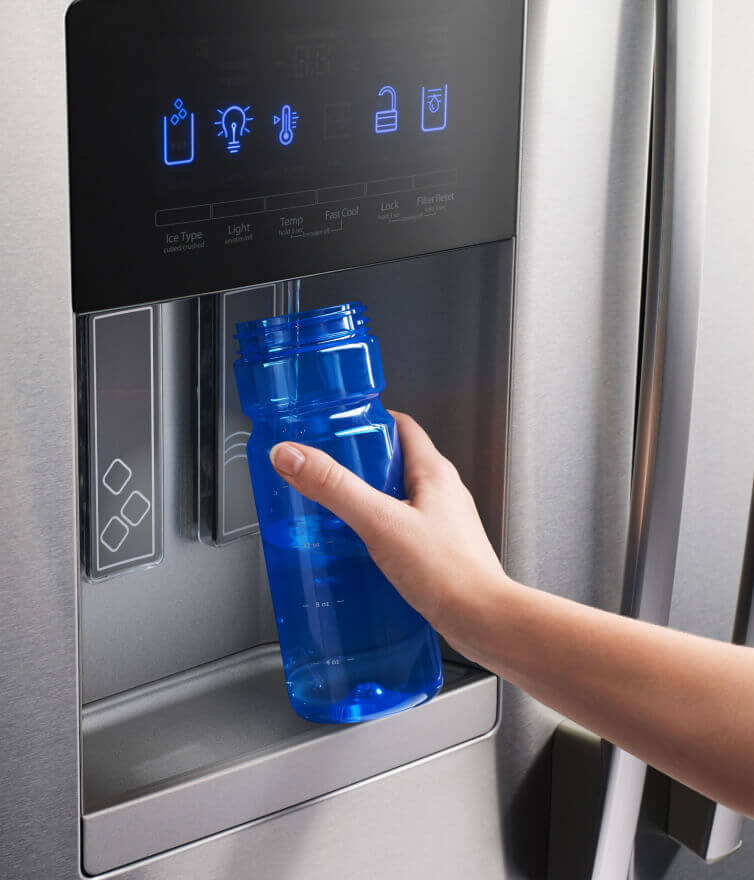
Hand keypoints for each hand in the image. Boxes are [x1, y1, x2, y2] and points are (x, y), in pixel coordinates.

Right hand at [269, 411, 508, 665]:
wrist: (483, 621)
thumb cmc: (449, 573)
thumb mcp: (380, 522)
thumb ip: (335, 487)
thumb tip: (293, 454)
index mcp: (434, 472)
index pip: (401, 426)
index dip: (368, 422)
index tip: (336, 427)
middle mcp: (443, 492)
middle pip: (395, 463)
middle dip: (358, 466)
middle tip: (325, 474)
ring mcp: (443, 522)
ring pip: (398, 499)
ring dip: (367, 501)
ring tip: (335, 512)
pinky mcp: (438, 551)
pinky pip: (402, 529)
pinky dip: (378, 531)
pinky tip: (358, 550)